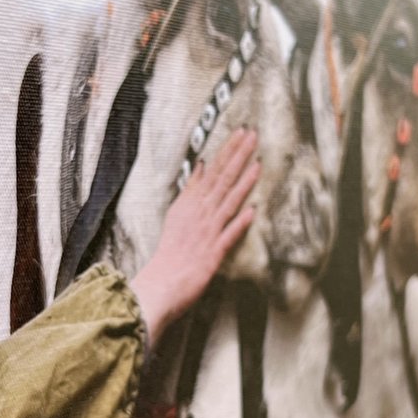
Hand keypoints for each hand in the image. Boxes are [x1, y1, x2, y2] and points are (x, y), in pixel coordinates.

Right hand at [130, 130, 259, 346]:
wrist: (160, 285)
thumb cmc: (169, 252)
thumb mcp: (177, 213)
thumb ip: (191, 190)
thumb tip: (200, 165)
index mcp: (190, 204)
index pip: (212, 171)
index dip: (228, 151)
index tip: (241, 132)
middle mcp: (199, 214)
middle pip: (221, 179)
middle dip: (237, 155)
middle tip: (252, 133)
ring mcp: (206, 232)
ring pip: (227, 201)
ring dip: (243, 181)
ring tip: (258, 161)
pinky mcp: (212, 253)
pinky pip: (228, 235)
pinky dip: (240, 222)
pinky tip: (253, 210)